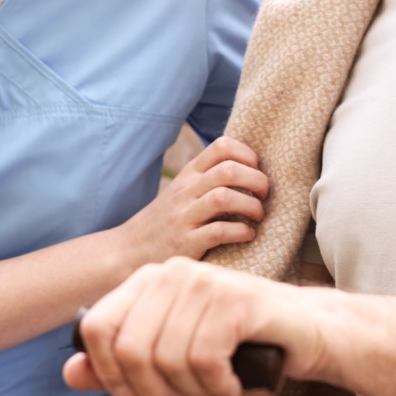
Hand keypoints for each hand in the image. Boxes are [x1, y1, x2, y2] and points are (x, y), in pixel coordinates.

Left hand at [63, 258, 323, 395]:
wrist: (305, 332)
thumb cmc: (238, 345)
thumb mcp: (171, 355)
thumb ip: (118, 364)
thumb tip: (69, 373)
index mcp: (149, 279)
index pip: (96, 327)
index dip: (108, 373)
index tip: (134, 394)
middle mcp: (173, 272)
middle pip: (131, 349)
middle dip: (155, 391)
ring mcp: (205, 282)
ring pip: (168, 359)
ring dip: (193, 394)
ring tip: (215, 390)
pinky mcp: (236, 300)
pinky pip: (204, 360)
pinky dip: (218, 387)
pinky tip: (233, 384)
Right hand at [114, 137, 268, 268]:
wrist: (130, 249)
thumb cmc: (167, 219)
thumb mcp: (183, 190)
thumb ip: (209, 177)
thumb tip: (251, 167)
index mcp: (189, 174)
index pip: (221, 146)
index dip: (247, 154)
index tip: (257, 170)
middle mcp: (186, 191)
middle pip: (228, 171)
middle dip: (256, 181)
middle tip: (264, 194)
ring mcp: (185, 217)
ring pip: (224, 198)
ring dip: (251, 206)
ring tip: (258, 215)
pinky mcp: (186, 243)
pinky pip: (219, 231)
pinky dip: (241, 232)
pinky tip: (248, 234)